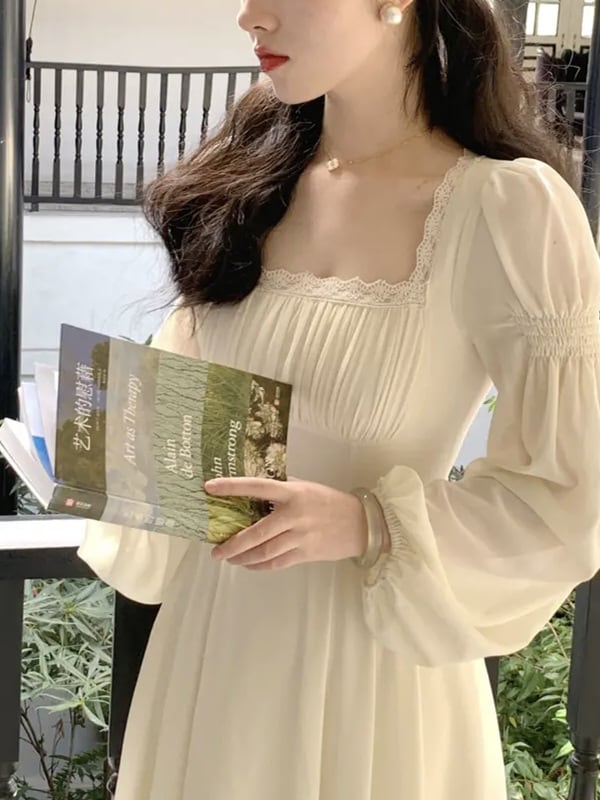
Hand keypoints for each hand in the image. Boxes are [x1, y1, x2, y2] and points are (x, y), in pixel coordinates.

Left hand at [204, 477, 368, 570]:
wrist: (360, 523)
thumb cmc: (330, 502)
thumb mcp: (305, 488)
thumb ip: (282, 490)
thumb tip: (253, 493)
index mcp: (292, 493)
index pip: (256, 487)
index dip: (232, 487)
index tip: (209, 488)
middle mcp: (294, 515)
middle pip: (256, 532)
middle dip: (232, 544)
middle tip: (216, 550)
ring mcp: (300, 537)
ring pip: (264, 552)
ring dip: (243, 558)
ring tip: (229, 558)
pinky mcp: (306, 554)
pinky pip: (276, 563)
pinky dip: (259, 566)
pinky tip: (249, 564)